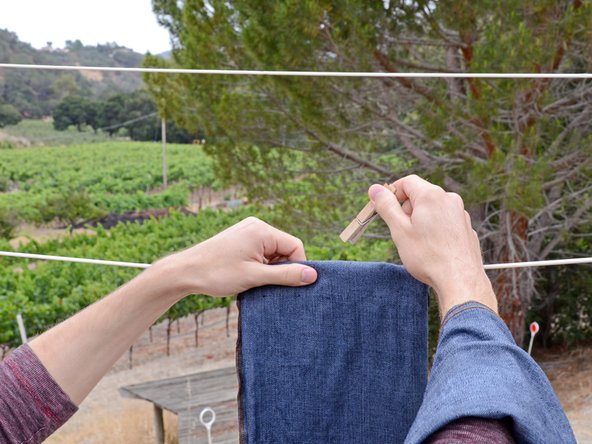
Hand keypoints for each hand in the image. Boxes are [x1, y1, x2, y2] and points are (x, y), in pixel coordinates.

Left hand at [155, 217, 317, 298]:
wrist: (184, 272)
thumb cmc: (217, 273)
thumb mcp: (255, 277)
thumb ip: (285, 275)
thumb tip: (312, 275)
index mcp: (262, 230)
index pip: (295, 246)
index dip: (297, 267)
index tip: (288, 285)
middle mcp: (256, 226)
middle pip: (285, 249)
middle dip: (281, 269)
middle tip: (269, 286)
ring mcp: (247, 232)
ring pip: (273, 253)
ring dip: (269, 270)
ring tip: (254, 282)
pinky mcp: (240, 240)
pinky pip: (261, 253)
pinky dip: (260, 267)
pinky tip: (249, 277)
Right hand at [368, 175, 496, 315]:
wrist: (460, 280)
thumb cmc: (428, 256)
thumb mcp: (399, 230)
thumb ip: (386, 206)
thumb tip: (375, 189)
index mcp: (431, 196)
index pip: (407, 182)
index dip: (392, 193)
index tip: (383, 208)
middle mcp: (449, 199)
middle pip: (420, 195)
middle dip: (406, 208)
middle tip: (400, 231)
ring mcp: (460, 214)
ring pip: (433, 209)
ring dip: (420, 220)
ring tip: (416, 243)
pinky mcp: (466, 228)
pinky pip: (444, 221)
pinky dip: (434, 229)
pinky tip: (432, 249)